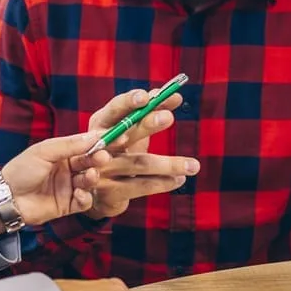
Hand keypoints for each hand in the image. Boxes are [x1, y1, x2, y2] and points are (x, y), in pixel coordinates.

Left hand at [0, 131, 109, 227]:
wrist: (6, 198)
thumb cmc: (21, 170)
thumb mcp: (44, 151)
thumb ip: (69, 145)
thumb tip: (95, 136)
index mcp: (63, 152)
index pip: (87, 144)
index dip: (102, 141)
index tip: (118, 137)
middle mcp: (68, 169)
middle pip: (91, 162)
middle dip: (99, 159)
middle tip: (103, 157)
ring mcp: (69, 187)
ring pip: (90, 181)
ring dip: (92, 178)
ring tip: (90, 176)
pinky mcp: (68, 205)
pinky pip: (84, 201)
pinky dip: (85, 198)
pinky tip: (79, 195)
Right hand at [84, 88, 199, 218]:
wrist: (96, 192)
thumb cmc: (118, 151)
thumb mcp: (130, 129)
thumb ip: (152, 111)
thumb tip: (176, 96)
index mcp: (101, 124)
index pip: (115, 108)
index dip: (129, 102)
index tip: (147, 96)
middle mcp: (97, 146)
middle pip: (124, 133)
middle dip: (146, 124)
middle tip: (169, 117)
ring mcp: (101, 170)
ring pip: (138, 163)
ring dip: (168, 164)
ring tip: (193, 165)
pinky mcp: (109, 194)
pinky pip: (140, 186)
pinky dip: (162, 182)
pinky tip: (179, 180)